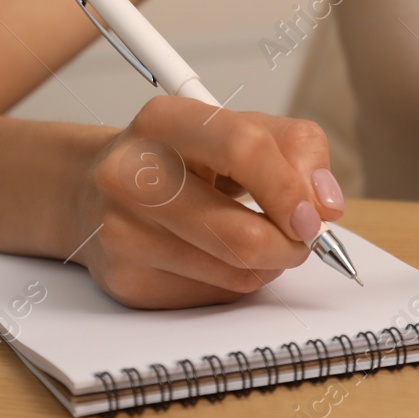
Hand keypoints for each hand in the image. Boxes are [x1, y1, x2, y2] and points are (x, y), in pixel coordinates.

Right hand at [73, 97, 345, 308]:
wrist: (92, 191)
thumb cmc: (178, 157)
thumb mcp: (236, 127)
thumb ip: (294, 147)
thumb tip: (326, 203)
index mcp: (163, 121)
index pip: (242, 149)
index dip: (291, 188)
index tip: (318, 215)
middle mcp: (131, 176)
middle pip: (241, 236)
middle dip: (291, 245)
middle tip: (302, 236)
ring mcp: (122, 234)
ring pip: (236, 275)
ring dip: (270, 264)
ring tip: (259, 238)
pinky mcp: (126, 283)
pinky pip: (215, 296)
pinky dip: (236, 281)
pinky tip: (217, 255)